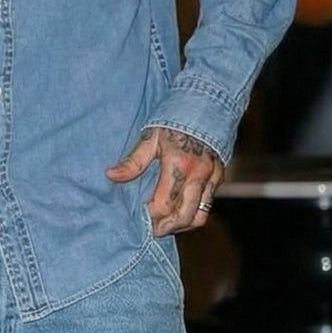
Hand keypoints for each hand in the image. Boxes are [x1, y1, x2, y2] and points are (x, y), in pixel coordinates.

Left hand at [107, 126, 224, 234]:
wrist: (208, 102)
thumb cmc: (175, 117)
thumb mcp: (151, 137)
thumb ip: (133, 161)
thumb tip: (111, 176)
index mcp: (179, 165)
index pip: (163, 204)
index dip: (150, 216)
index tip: (138, 218)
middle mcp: (198, 175)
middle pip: (183, 217)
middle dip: (165, 228)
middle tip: (150, 230)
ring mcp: (212, 178)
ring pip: (199, 216)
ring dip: (180, 225)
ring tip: (164, 224)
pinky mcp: (219, 177)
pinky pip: (207, 205)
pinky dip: (193, 213)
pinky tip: (178, 211)